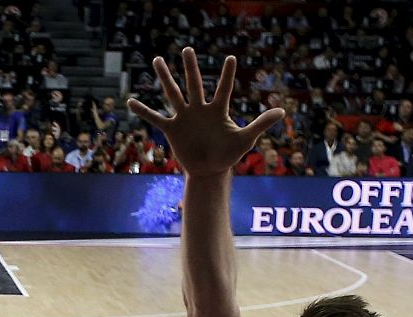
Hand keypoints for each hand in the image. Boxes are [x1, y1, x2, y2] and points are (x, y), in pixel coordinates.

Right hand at [126, 48, 284, 177]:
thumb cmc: (228, 154)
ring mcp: (185, 118)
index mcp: (218, 110)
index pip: (224, 88)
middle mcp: (200, 109)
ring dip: (165, 78)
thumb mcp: (246, 139)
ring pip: (173, 94)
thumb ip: (261, 123)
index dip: (228, 75)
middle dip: (190, 67)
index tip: (231, 58)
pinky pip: (155, 118)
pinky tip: (130, 101)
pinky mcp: (172, 130)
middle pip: (194, 84)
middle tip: (186, 49)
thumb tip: (282, 111)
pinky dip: (143, 111)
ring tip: (157, 60)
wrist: (209, 171)